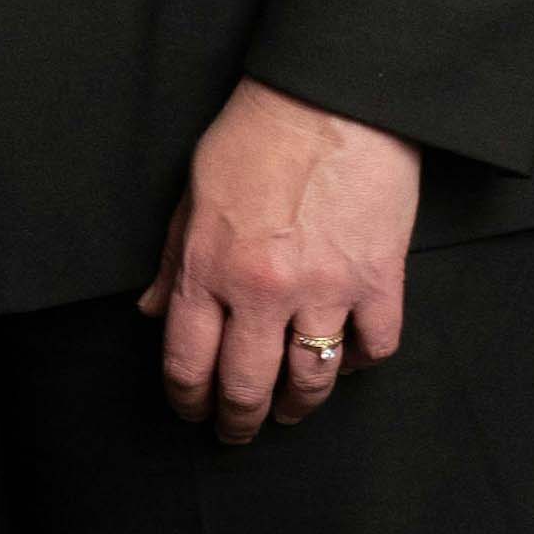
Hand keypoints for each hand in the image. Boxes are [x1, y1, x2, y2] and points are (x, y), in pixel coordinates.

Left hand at [151, 78, 418, 444]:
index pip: (187, 362)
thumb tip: (152, 312)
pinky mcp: (381, 279)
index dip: (187, 399)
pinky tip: (346, 361)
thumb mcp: (192, 197)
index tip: (191, 412)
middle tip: (237, 432)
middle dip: (237, 420)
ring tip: (290, 410)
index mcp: (207, 271)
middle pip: (246, 385)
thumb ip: (172, 262)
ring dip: (298, 404)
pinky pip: (375, 346)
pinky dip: (359, 362)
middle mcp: (263, 291)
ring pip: (311, 378)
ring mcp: (326, 289)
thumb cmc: (256, 139)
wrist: (334, 100)